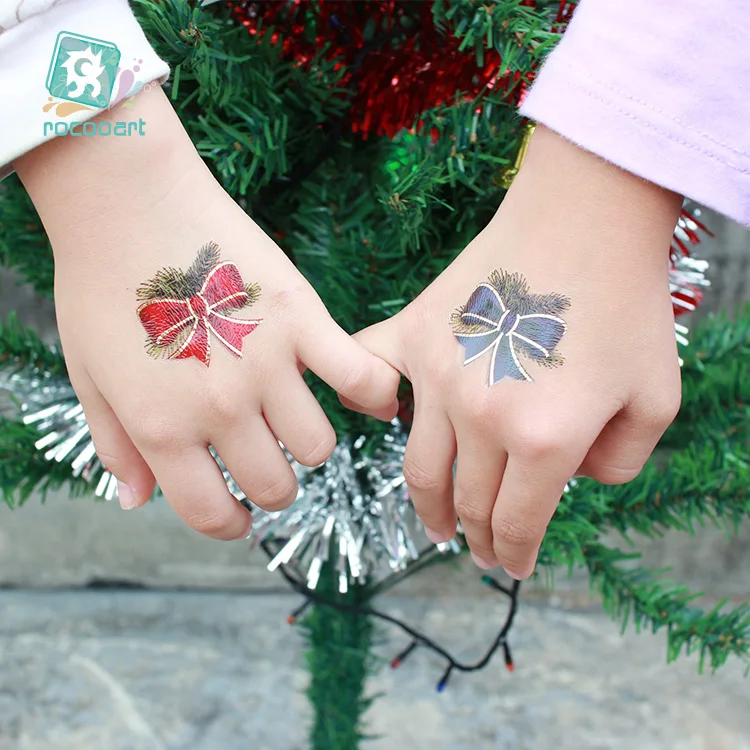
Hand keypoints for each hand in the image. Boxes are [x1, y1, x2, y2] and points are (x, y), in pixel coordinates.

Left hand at [16, 86, 398, 539]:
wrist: (129, 204)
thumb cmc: (102, 288)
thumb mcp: (88, 377)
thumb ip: (115, 446)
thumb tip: (136, 503)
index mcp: (163, 428)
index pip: (211, 514)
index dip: (227, 524)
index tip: (235, 514)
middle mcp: (220, 409)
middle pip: (276, 486)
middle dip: (272, 486)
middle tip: (264, 460)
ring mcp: (268, 365)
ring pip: (319, 446)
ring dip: (308, 442)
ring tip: (293, 415)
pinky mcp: (304, 320)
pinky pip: (362, 378)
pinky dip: (375, 395)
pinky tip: (370, 397)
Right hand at [345, 125, 682, 577]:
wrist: (584, 220)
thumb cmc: (627, 306)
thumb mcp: (657, 400)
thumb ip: (618, 465)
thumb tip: (571, 480)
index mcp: (545, 438)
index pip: (517, 522)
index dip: (514, 554)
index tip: (512, 567)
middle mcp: (482, 415)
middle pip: (469, 501)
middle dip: (477, 538)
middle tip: (478, 551)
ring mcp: (437, 374)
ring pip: (419, 466)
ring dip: (428, 505)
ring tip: (437, 522)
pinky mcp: (412, 334)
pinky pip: (370, 377)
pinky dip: (369, 402)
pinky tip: (385, 416)